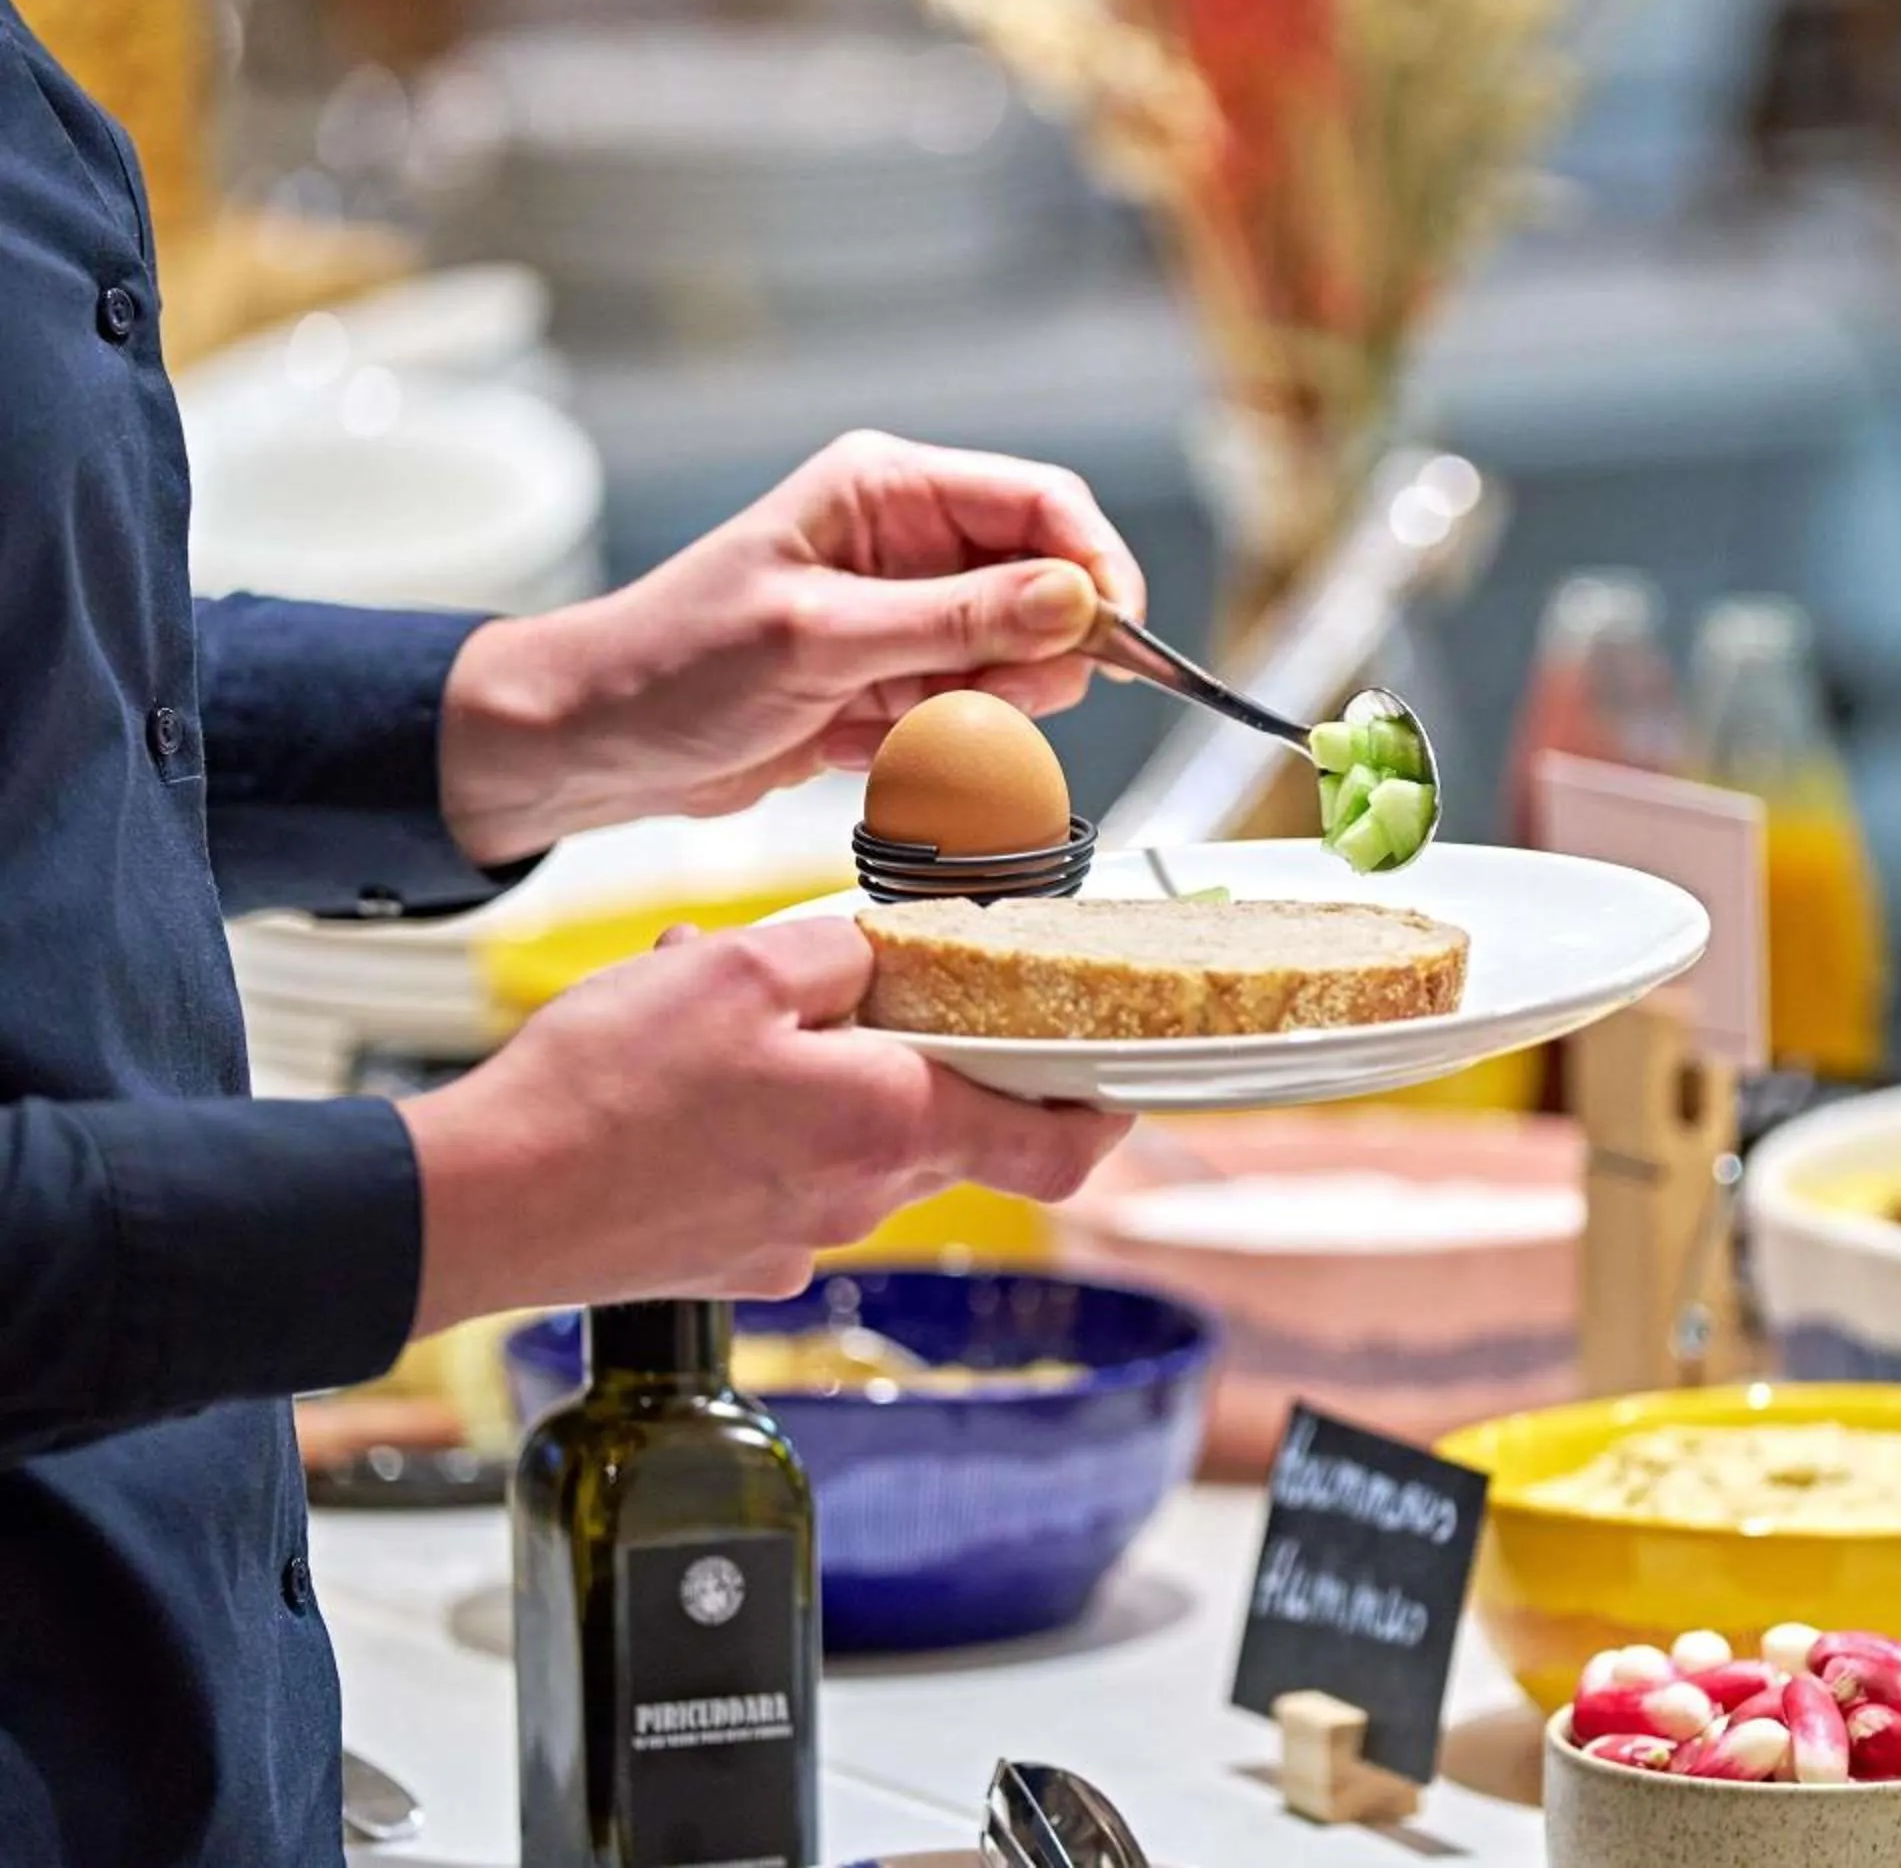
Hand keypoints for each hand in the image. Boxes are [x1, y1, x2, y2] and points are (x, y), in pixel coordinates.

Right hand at [398, 916, 1129, 1329]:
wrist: (480, 1204)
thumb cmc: (604, 1092)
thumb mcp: (742, 968)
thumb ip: (845, 950)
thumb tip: (895, 948)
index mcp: (892, 1124)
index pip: (1058, 1145)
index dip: (1101, 1109)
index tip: (1112, 1071)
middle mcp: (863, 1198)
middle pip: (953, 1127)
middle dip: (925, 1051)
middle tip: (868, 989)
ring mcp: (797, 1239)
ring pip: (863, 1144)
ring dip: (832, 1077)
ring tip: (736, 1020)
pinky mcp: (735, 1260)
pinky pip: (788, 1178)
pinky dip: (768, 1123)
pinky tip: (692, 1079)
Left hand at [437, 431, 1145, 863]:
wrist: (594, 745)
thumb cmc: (674, 666)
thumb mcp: (821, 639)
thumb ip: (956, 619)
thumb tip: (1074, 599)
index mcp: (889, 493)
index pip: (1044, 504)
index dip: (1095, 569)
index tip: (1118, 640)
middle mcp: (910, 544)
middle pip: (1047, 589)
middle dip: (1036, 658)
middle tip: (988, 705)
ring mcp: (907, 617)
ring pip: (1018, 663)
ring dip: (983, 713)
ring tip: (900, 734)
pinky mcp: (895, 681)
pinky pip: (971, 715)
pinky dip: (941, 748)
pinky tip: (864, 753)